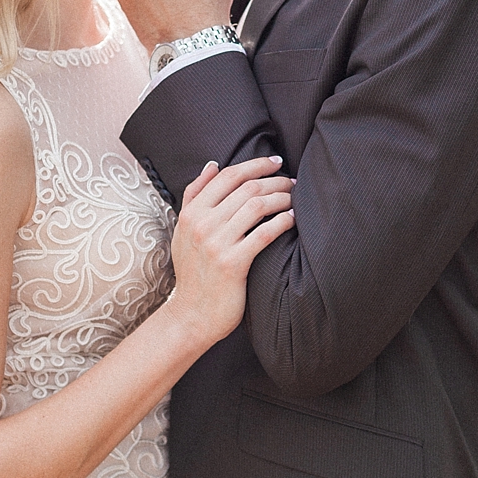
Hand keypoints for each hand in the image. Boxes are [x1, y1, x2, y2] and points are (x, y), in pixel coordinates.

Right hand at [167, 156, 294, 347]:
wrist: (192, 315)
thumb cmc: (193, 272)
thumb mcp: (183, 231)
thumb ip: (194, 196)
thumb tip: (212, 165)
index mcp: (191, 213)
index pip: (227, 176)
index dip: (255, 164)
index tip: (276, 162)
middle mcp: (202, 224)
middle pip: (246, 188)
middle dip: (274, 180)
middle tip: (291, 181)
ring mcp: (217, 244)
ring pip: (257, 206)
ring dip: (281, 198)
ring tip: (294, 199)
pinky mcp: (233, 263)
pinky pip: (264, 233)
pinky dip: (282, 222)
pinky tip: (292, 220)